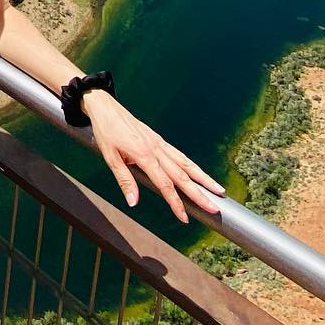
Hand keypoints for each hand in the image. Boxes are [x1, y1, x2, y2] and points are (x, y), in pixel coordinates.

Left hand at [80, 92, 223, 223]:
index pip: (165, 184)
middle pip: (182, 176)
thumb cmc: (106, 131)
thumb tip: (134, 203)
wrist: (105, 107)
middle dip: (199, 194)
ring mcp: (160, 143)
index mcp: (144, 155)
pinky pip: (180, 155)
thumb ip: (125, 181)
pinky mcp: (159, 140)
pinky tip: (199, 174)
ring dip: (203, 178)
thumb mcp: (110, 157)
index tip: (185, 217)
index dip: (176, 203)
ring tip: (219, 191)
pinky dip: (192, 166)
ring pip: (186, 163)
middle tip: (214, 208)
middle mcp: (156, 149)